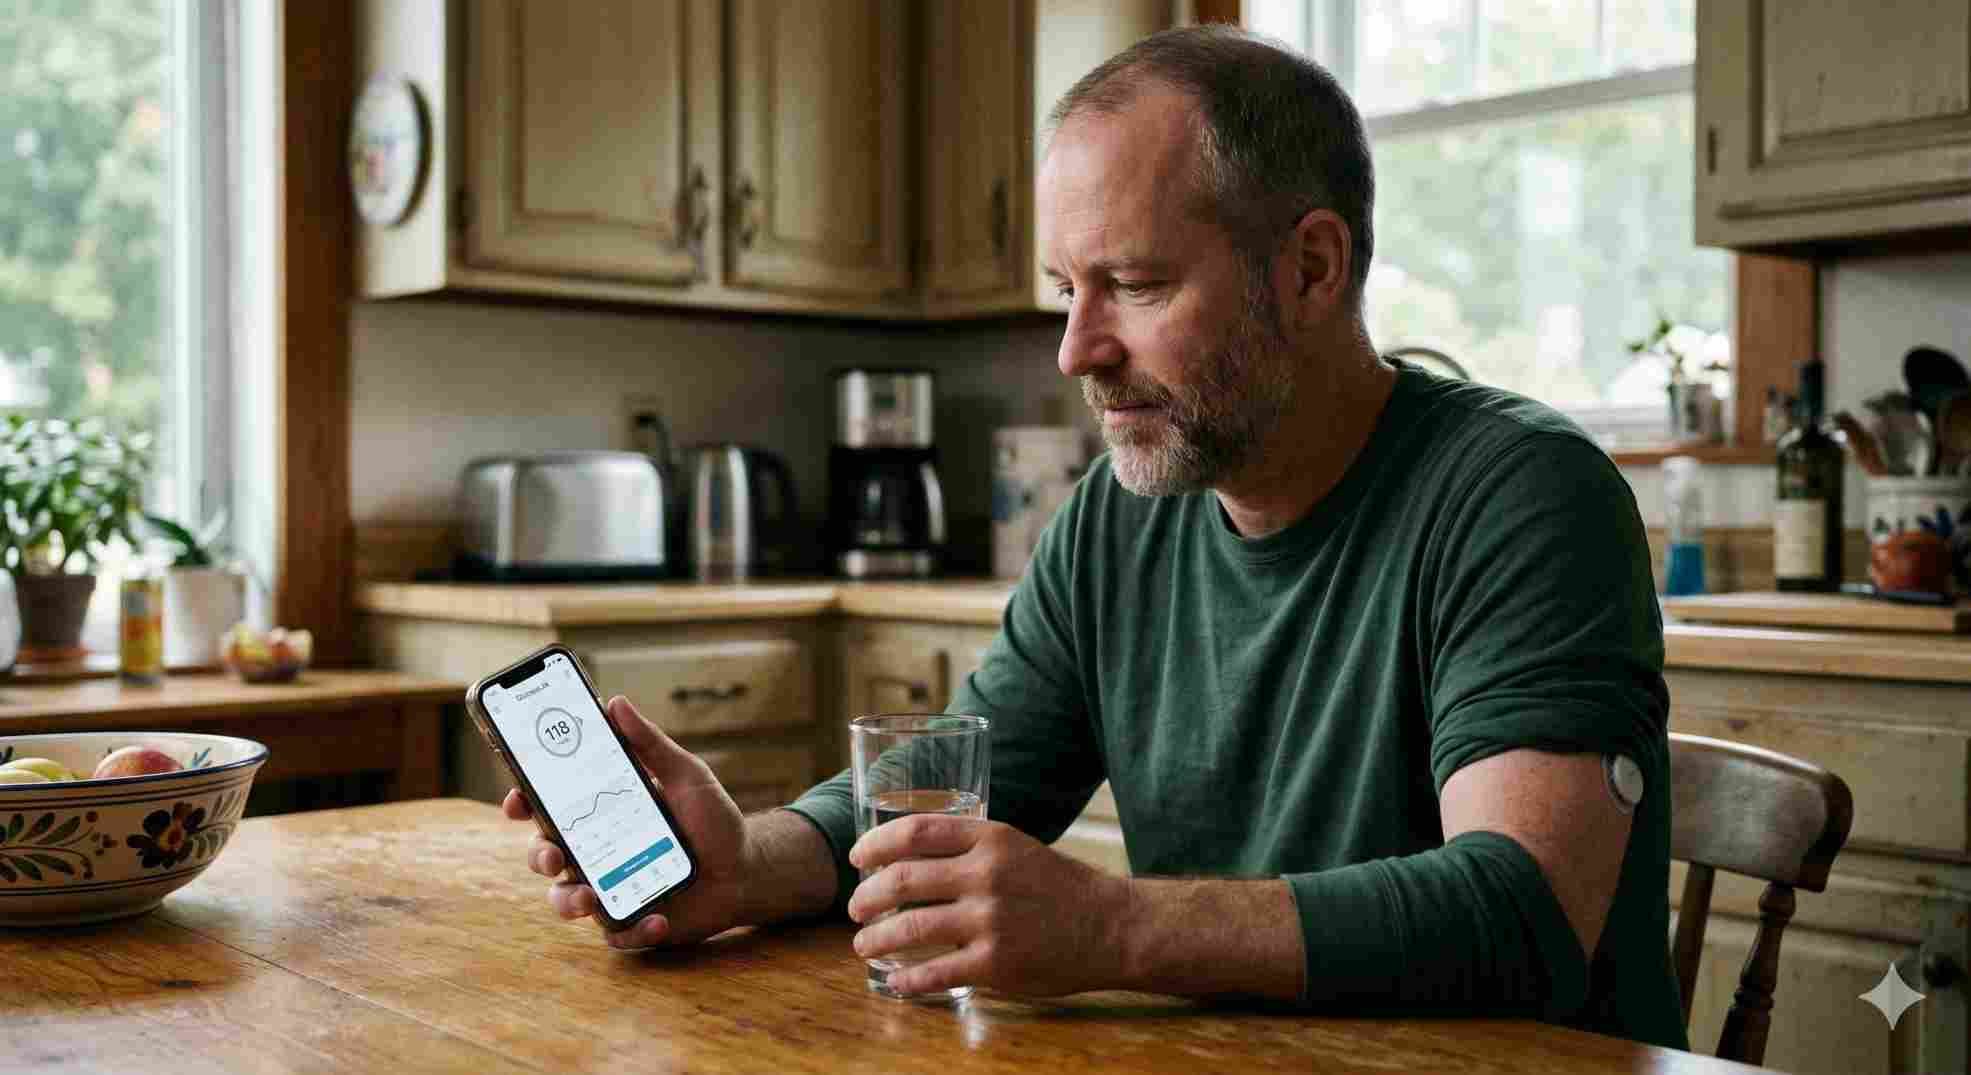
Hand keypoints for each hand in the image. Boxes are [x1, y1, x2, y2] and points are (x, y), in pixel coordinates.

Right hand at [502, 695, 748, 949]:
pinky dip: (633, 931)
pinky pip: (617, 935)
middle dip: (539, 855)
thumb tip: (615, 703)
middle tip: (553, 854)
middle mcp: (596, 852)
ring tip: (590, 898)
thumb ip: (651, 744)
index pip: (549, 808)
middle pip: (546, 854)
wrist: (745, 870)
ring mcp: (610, 888)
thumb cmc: (712, 821)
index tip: (518, 799)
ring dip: (569, 901)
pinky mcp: (632, 922)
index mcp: (601, 814)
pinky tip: (656, 919)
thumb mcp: (686, 775)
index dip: (523, 803)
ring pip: (567, 899)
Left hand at [846, 814, 1130, 995]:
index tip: (858, 856)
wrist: (1110, 927)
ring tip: (864, 945)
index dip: (877, 844)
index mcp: (990, 838)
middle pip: (902, 879)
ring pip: (910, 927)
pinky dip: (908, 979)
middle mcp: (987, 874)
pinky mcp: (996, 963)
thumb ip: (970, 849)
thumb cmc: (1059, 887)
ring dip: (876, 939)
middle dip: (867, 896)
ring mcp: (990, 920)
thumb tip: (910, 859)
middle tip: (856, 908)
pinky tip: (897, 981)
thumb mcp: (1017, 848)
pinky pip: (936, 972)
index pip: (916, 831)